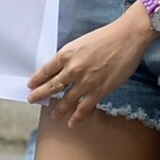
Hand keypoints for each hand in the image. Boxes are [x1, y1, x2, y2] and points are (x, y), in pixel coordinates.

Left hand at [26, 11, 155, 127]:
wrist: (128, 37)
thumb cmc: (107, 36)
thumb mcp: (82, 42)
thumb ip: (72, 56)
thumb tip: (65, 68)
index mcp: (66, 54)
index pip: (46, 70)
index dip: (37, 79)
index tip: (31, 85)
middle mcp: (72, 69)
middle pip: (51, 86)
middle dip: (39, 95)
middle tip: (32, 100)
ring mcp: (85, 82)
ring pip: (65, 100)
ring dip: (58, 109)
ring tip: (54, 115)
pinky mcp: (99, 90)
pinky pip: (84, 108)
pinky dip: (76, 117)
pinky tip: (71, 123)